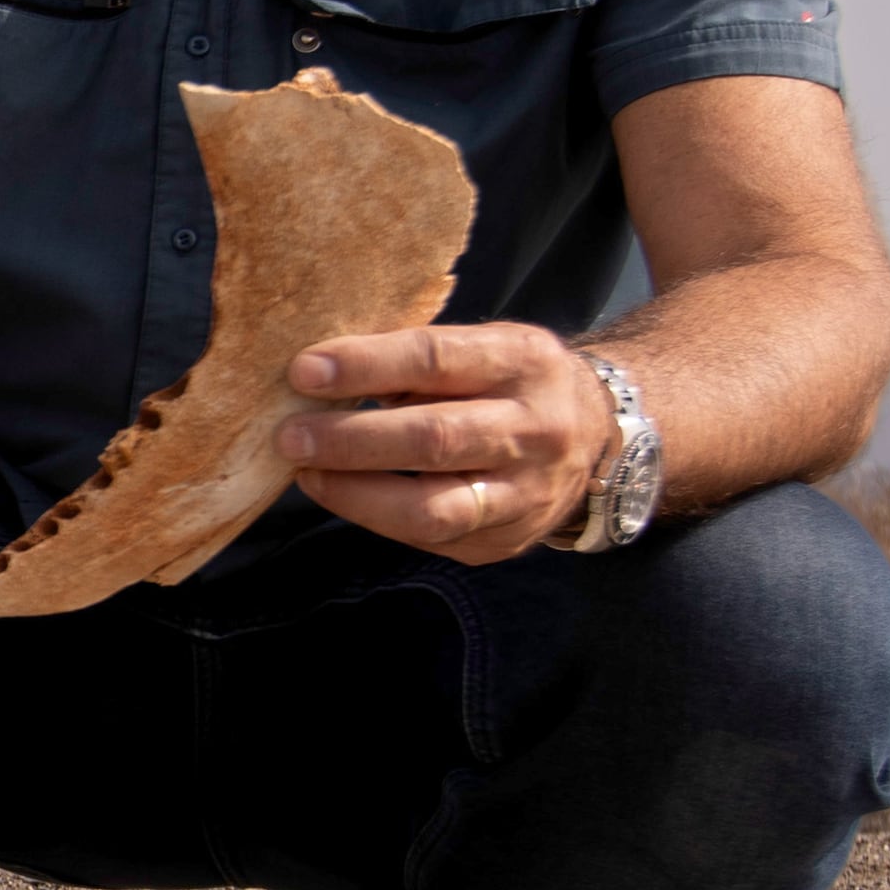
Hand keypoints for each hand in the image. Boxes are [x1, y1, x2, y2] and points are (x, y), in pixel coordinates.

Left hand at [273, 321, 616, 561]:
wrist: (599, 438)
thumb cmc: (511, 381)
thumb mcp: (484, 348)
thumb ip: (417, 361)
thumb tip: (321, 376)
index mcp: (523, 362)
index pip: (436, 360)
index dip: (367, 366)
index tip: (304, 371)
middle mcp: (534, 430)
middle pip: (434, 439)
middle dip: (351, 440)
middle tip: (290, 436)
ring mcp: (526, 494)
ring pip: (433, 508)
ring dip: (356, 494)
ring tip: (307, 474)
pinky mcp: (505, 542)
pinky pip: (432, 538)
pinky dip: (377, 517)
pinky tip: (342, 495)